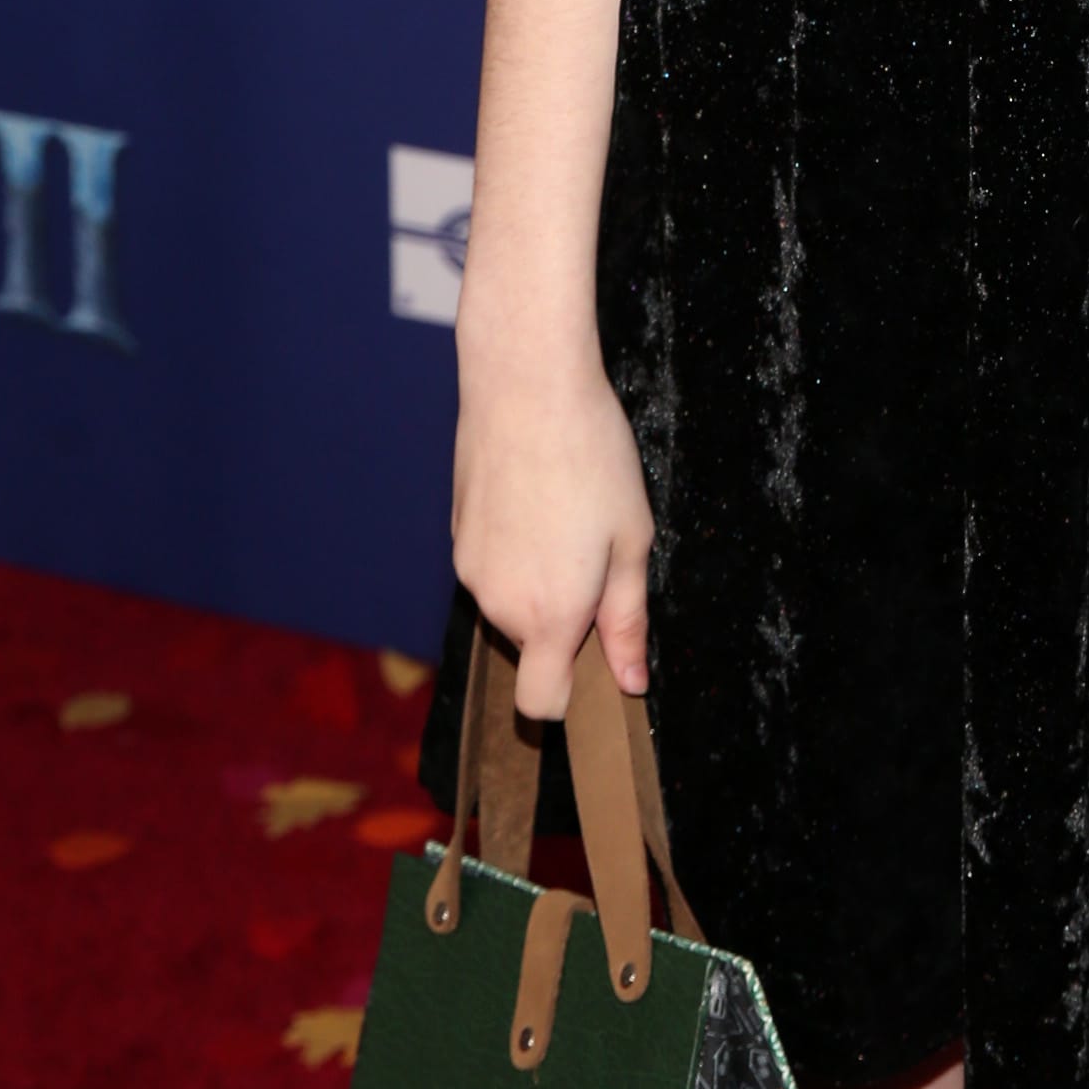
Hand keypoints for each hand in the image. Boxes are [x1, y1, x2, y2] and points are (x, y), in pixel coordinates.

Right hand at [451, 345, 653, 720]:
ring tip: (569, 514)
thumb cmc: (590, 457)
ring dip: (539, 582)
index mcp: (549, 615)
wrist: (524, 385)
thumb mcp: (632, 539)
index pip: (541, 703)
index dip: (570, 697)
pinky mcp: (456, 536)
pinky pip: (492, 567)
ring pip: (511, 603)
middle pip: (532, 646)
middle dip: (565, 621)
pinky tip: (538, 497)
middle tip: (599, 554)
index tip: (598, 658)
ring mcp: (470, 570)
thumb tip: (631, 682)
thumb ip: (628, 619)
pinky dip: (514, 551)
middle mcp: (500, 604)